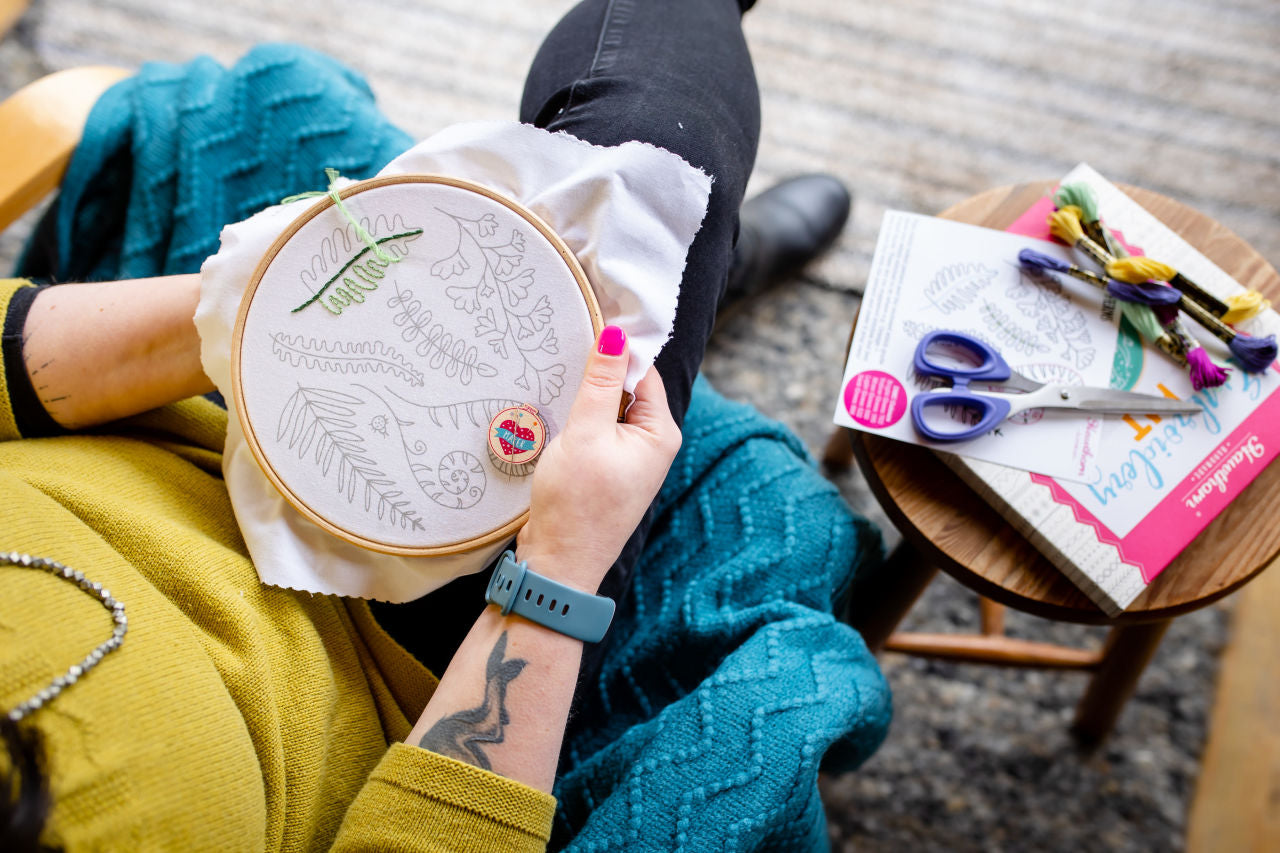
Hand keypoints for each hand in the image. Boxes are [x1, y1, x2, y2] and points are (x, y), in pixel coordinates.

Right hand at [515, 326, 680, 593]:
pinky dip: (579, 420)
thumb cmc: (575, 504)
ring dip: (585, 399)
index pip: (644, 373)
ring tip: (557, 388)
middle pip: (627, 389)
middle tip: (566, 356)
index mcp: (660, 433)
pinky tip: (557, 417)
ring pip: (608, 410)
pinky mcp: (608, 471)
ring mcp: (631, 460)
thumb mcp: (586, 433)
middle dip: (598, 375)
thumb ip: (600, 382)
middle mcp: (652, 445)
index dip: (617, 349)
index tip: (589, 323)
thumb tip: (616, 335)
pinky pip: (598, 431)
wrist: (558, 564)